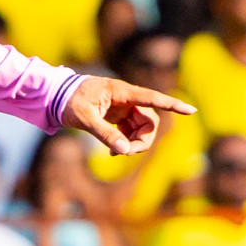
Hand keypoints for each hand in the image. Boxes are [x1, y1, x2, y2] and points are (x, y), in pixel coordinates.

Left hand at [61, 77, 193, 155]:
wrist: (54, 95)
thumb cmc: (68, 101)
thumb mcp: (84, 118)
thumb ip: (104, 133)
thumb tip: (123, 151)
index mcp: (120, 92)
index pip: (151, 98)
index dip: (171, 104)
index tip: (191, 110)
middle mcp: (125, 98)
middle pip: (149, 120)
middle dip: (143, 139)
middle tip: (126, 152)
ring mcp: (122, 107)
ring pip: (141, 127)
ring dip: (134, 142)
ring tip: (115, 153)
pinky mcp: (117, 115)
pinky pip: (130, 130)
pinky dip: (125, 141)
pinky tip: (113, 151)